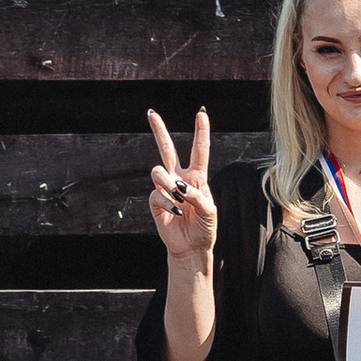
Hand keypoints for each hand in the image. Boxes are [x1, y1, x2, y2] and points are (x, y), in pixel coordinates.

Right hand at [144, 108, 215, 266]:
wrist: (192, 247)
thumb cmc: (205, 228)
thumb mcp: (209, 211)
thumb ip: (197, 195)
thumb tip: (178, 186)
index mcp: (197, 178)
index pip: (199, 151)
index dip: (201, 132)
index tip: (201, 113)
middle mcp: (180, 179)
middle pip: (167, 150)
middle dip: (159, 131)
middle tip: (150, 113)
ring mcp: (166, 189)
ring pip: (157, 171)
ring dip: (167, 183)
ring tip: (177, 197)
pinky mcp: (155, 202)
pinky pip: (155, 194)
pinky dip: (166, 202)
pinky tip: (175, 211)